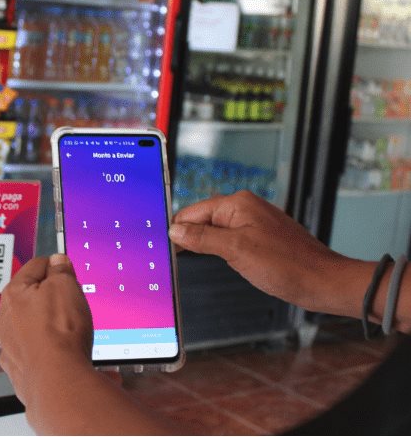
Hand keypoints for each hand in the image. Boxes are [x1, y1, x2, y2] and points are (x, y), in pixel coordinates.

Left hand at [0, 254, 93, 406]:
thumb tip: (57, 262)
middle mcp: (6, 322)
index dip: (52, 264)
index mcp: (13, 295)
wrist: (58, 382)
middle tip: (71, 299)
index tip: (62, 266)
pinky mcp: (23, 372)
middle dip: (51, 299)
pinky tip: (73, 356)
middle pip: (31, 301)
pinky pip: (41, 357)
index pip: (33, 268)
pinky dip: (55, 355)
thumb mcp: (66, 287)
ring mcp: (12, 349)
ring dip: (51, 329)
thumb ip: (61, 271)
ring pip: (33, 331)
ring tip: (75, 331)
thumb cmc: (58, 334)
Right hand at [169, 191, 350, 309]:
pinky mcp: (260, 237)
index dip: (177, 230)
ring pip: (216, 231)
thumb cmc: (289, 266)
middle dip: (190, 237)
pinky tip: (221, 262)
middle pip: (202, 219)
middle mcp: (245, 208)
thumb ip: (202, 238)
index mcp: (238, 204)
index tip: (164, 247)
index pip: (192, 212)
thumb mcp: (236, 250)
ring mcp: (254, 222)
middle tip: (175, 258)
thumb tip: (176, 230)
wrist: (323, 282)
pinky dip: (220, 250)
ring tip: (195, 260)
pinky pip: (230, 239)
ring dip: (204, 245)